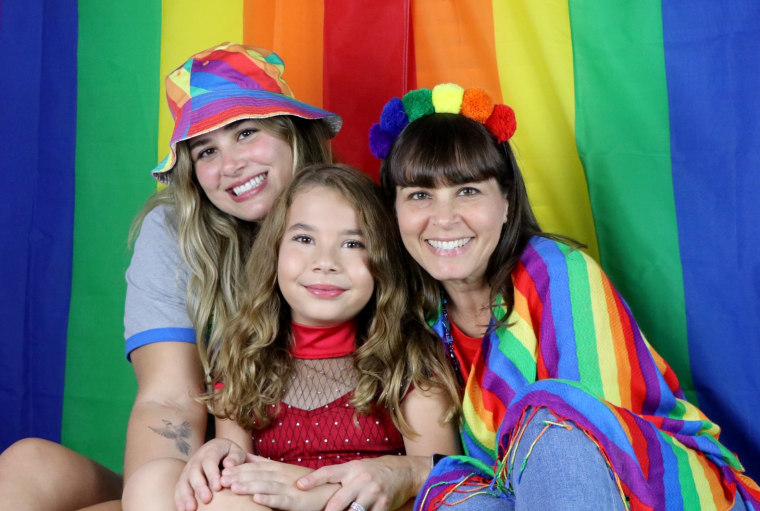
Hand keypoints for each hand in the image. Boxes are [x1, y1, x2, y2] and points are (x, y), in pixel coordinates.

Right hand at [174, 438, 247, 510]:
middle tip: (207, 500)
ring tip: (191, 509)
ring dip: (186, 495)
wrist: (216, 449)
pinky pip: (179, 489)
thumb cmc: (229, 454)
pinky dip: (179, 500)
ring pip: (184, 481)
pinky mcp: (184, 478)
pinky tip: (182, 510)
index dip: (212, 474)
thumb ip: (235, 457)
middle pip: (194, 472)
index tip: (218, 488)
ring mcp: (188, 469)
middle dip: (200, 487)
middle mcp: (197, 459)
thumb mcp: (236, 451)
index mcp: (210, 451)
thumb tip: (229, 465)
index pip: (209, 462)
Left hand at [221, 454, 336, 510]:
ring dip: (249, 486)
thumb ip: (264, 463)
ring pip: (266, 486)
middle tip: (222, 478)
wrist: (327, 489)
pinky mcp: (295, 501)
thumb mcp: (282, 469)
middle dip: (239, 476)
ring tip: (234, 487)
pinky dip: (269, 499)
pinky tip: (257, 499)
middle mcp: (281, 475)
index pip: (254, 467)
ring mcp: (288, 488)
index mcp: (277, 468)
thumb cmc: (303, 481)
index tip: (222, 469)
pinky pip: (280, 500)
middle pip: (257, 475)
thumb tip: (245, 456)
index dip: (238, 468)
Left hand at [296, 455, 427, 510]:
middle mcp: (361, 479)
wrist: (404, 471)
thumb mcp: (356, 467)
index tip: (299, 486)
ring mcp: (373, 493)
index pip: (328, 472)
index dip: (313, 479)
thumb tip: (315, 488)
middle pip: (338, 501)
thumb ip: (339, 477)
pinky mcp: (383, 505)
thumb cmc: (374, 470)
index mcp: (351, 468)